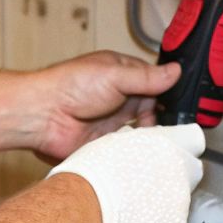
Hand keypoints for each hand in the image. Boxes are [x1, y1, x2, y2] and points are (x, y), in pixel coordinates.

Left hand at [23, 51, 181, 162]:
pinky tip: (144, 151)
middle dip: (161, 117)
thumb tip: (175, 71)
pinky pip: (126, 148)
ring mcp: (111, 120)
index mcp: (120, 73)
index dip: (166, 92)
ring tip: (160, 140)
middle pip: (151, 108)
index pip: (152, 81)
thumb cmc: (71, 86)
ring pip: (141, 130)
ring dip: (149, 135)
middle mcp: (117, 97)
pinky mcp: (104, 142)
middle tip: (170, 126)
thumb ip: (147, 77)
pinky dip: (136, 150)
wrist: (43, 116)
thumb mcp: (115, 75)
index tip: (179, 104)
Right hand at [48, 124, 206, 222]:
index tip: (172, 151)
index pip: (191, 139)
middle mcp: (180, 170)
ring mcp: (180, 199)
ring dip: (166, 196)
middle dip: (175, 173)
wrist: (85, 208)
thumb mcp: (116, 143)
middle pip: (190, 169)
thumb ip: (138, 144)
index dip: (180, 146)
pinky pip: (173, 219)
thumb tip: (138, 144)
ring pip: (181, 195)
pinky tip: (138, 217)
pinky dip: (160, 218)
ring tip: (138, 200)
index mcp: (166, 143)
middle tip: (151, 179)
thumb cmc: (92, 175)